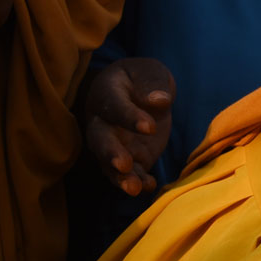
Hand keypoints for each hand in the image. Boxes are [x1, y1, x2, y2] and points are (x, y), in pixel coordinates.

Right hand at [82, 58, 175, 195]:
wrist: (137, 92)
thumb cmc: (141, 79)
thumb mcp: (150, 71)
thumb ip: (152, 83)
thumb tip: (159, 100)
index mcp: (106, 95)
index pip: (115, 108)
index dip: (130, 118)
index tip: (150, 127)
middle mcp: (102, 122)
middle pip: (101, 140)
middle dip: (111, 153)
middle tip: (123, 165)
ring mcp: (113, 143)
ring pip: (109, 163)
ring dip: (120, 177)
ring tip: (133, 188)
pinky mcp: (128, 158)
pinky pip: (128, 173)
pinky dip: (137, 181)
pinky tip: (148, 187)